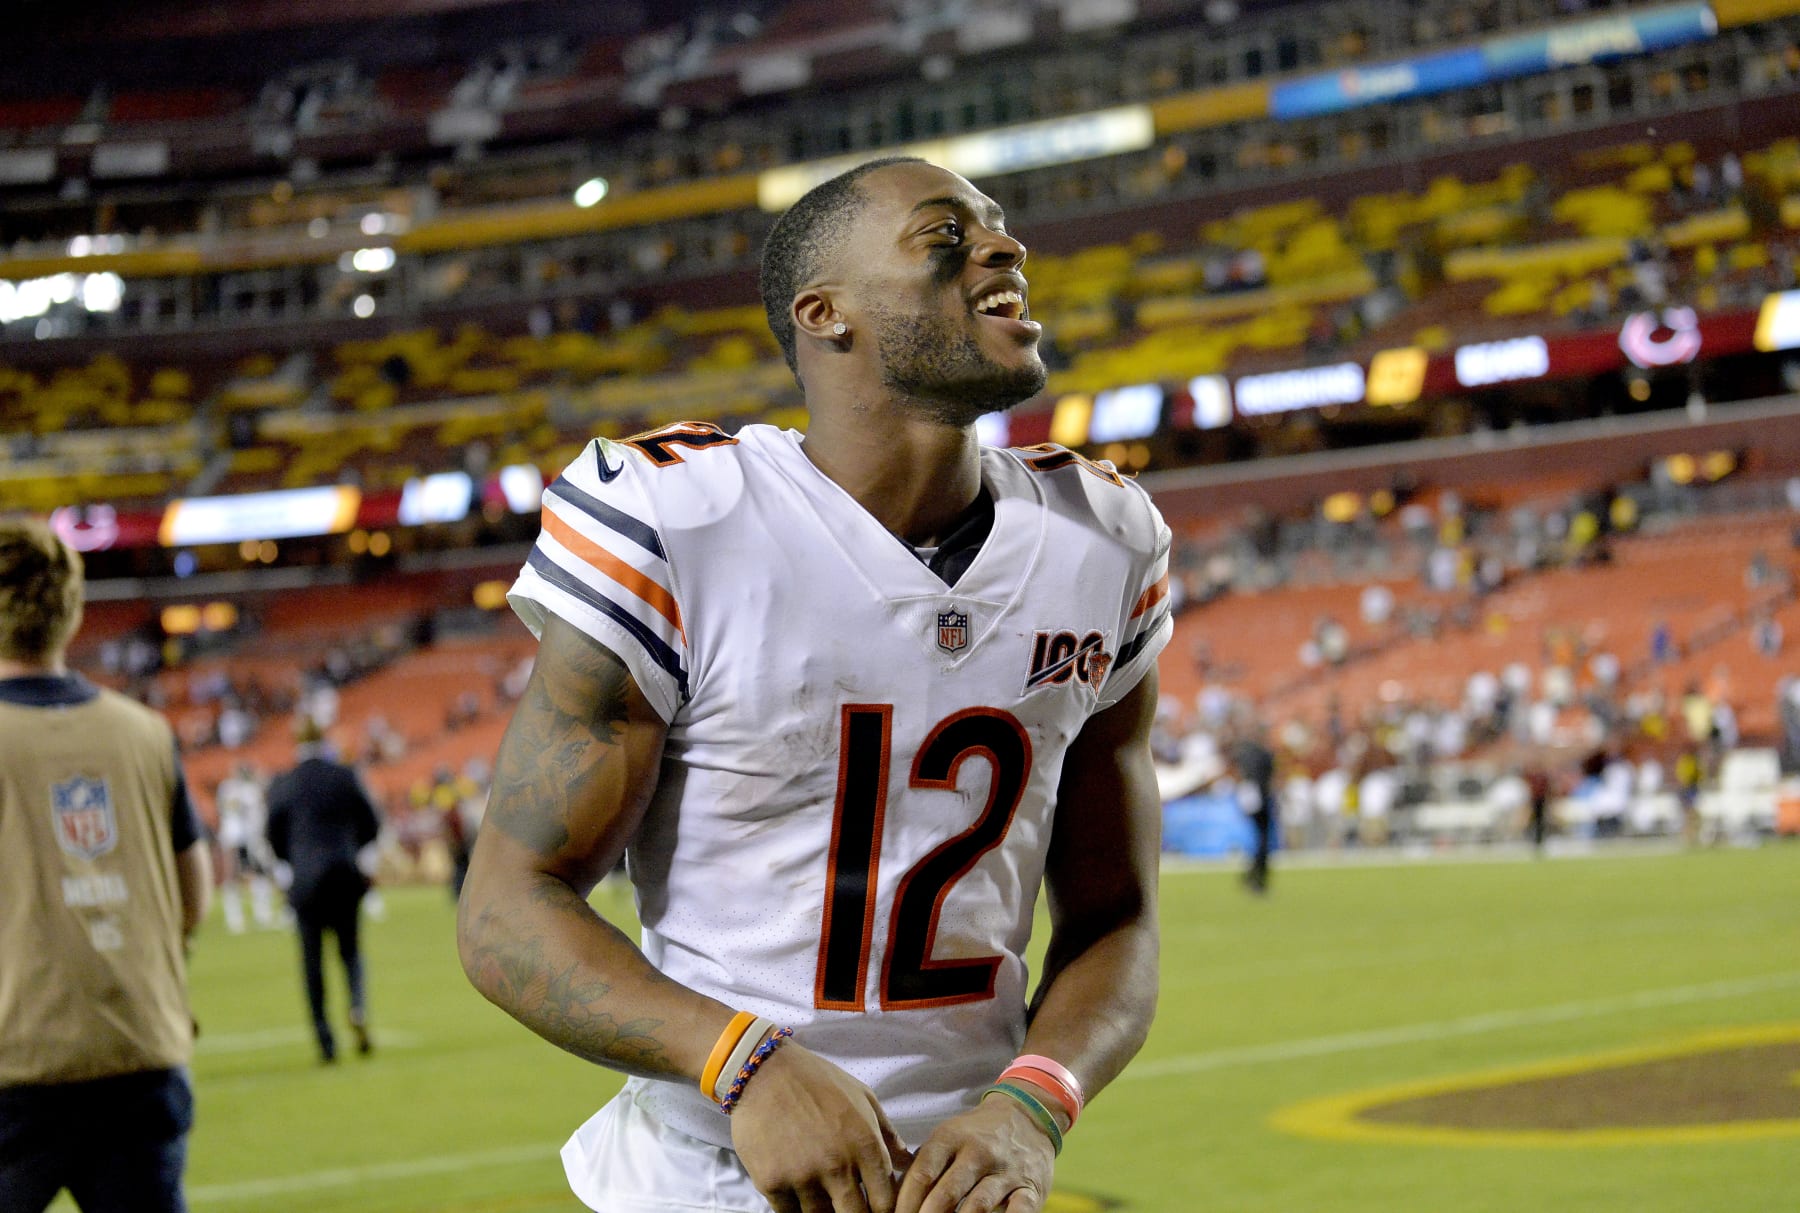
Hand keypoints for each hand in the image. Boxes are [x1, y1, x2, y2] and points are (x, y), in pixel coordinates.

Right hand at [732, 1040, 913, 1212]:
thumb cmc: (816, 1080)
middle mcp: (837, 1165)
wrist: (762, 1070)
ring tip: (821, 1195)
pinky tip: (797, 1193)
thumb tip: (906, 1163)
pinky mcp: (771, 1183)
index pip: (885, 1203)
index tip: (874, 1207)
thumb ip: (887, 1134)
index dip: (883, 1211)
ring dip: (823, 1211)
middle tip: (848, 1205)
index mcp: (865, 1145)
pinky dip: (794, 1209)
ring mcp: (803, 1177)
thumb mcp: (862, 1096)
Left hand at [895, 1094, 1054, 1212]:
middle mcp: (978, 1152)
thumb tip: (894, 1200)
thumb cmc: (976, 1136)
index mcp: (951, 1138)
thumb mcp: (947, 1138)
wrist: (1027, 1116)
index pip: (921, 1174)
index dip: (905, 1203)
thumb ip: (923, 1166)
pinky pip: (1020, 1211)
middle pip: (946, 1193)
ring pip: (978, 1204)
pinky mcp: (1030, 1188)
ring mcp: (1006, 1170)